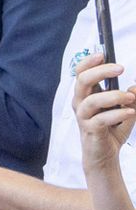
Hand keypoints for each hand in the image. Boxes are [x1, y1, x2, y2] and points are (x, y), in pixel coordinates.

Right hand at [73, 54, 135, 168]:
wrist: (105, 155)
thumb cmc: (111, 129)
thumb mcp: (126, 109)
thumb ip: (131, 97)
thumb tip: (134, 88)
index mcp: (86, 94)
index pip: (80, 72)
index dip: (88, 61)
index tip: (103, 54)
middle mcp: (81, 103)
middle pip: (82, 80)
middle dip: (101, 71)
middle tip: (120, 68)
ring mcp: (83, 117)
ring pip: (91, 100)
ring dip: (114, 96)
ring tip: (131, 98)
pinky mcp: (90, 130)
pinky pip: (102, 119)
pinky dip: (118, 114)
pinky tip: (131, 113)